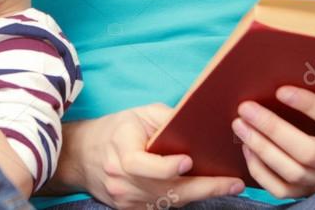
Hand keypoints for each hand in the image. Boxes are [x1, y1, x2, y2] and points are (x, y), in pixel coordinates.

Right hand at [74, 103, 244, 209]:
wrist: (81, 156)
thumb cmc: (116, 130)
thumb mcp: (139, 115)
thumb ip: (166, 119)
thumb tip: (198, 123)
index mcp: (121, 152)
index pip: (142, 165)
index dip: (165, 166)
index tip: (188, 161)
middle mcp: (122, 180)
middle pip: (165, 190)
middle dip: (203, 187)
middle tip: (232, 183)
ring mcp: (126, 200)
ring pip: (168, 202)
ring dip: (198, 194)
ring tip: (227, 185)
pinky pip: (162, 207)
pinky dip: (182, 199)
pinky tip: (201, 190)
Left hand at [231, 61, 314, 198]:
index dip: (310, 106)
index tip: (282, 90)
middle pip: (307, 152)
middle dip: (272, 129)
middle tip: (246, 108)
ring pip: (292, 172)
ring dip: (261, 148)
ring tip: (240, 123)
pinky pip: (284, 190)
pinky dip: (261, 171)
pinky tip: (248, 148)